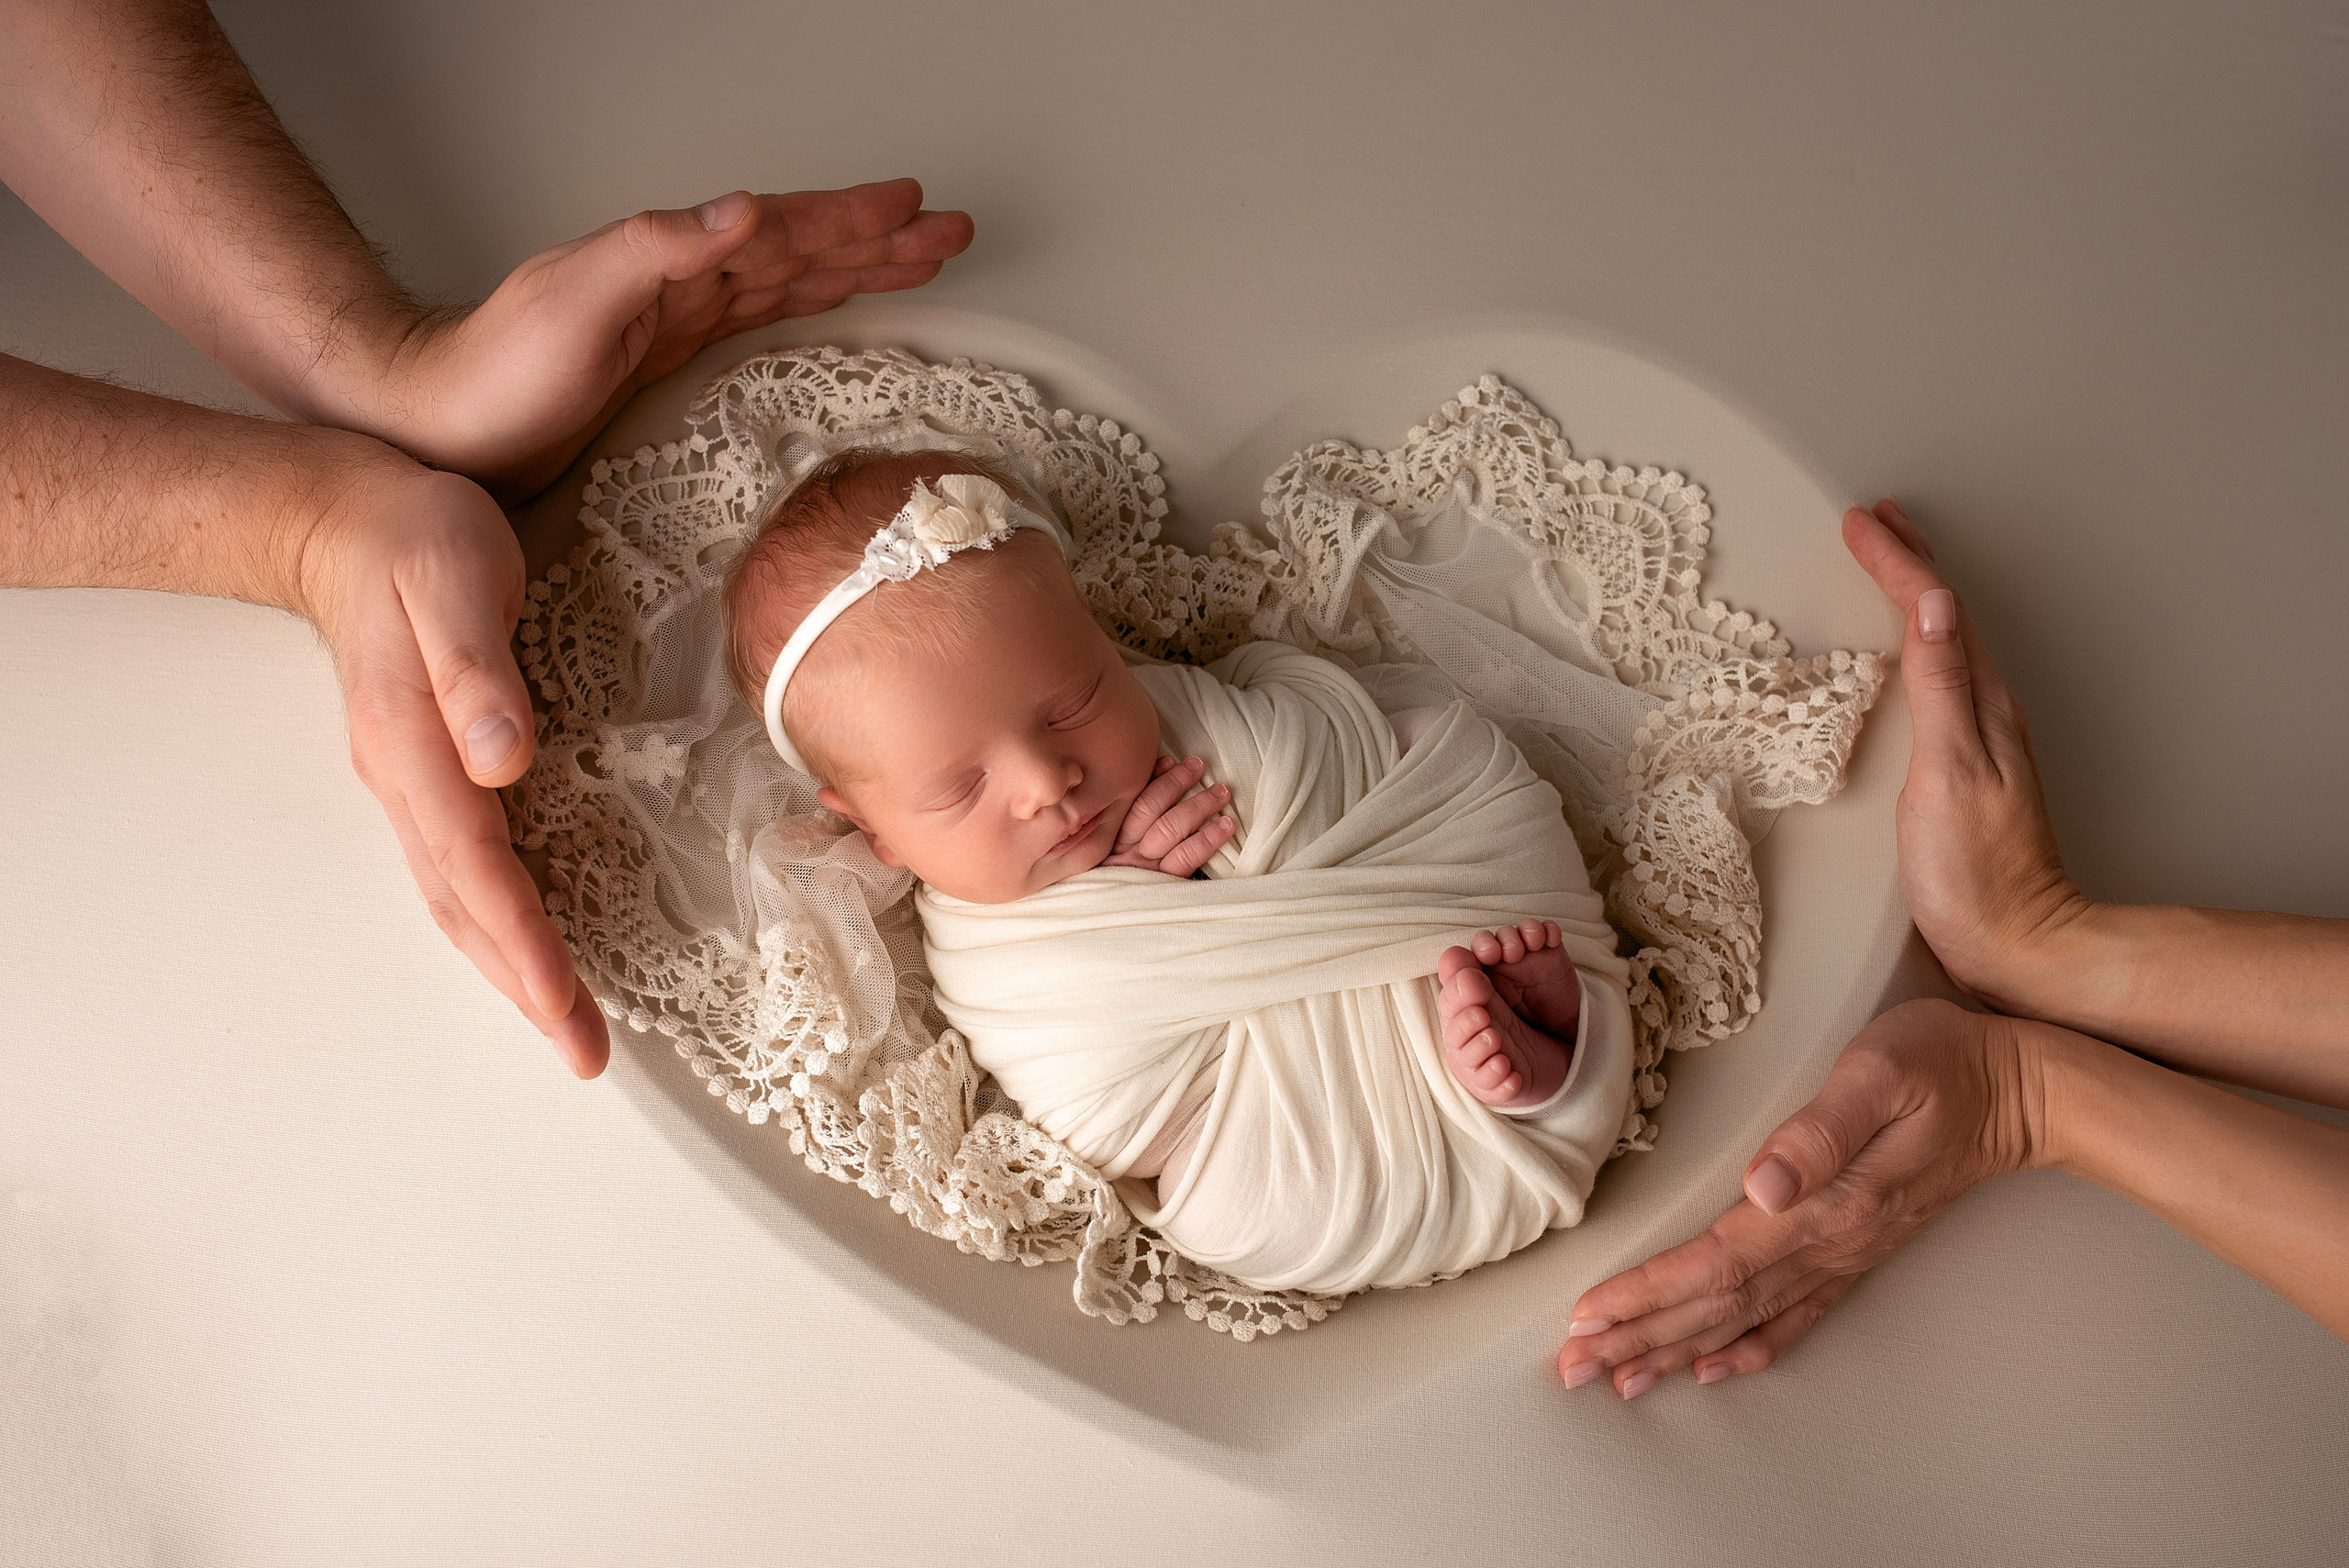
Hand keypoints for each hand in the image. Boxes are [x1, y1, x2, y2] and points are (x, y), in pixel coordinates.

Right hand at [298, 459, 609, 1076]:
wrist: (344, 518)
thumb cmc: (415, 540)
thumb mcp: (456, 580)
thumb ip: (477, 670)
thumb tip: (505, 758)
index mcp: (415, 746)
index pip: (476, 868)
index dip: (523, 942)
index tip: (566, 1004)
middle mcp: (408, 781)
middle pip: (466, 909)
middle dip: (525, 987)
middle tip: (583, 1055)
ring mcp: (414, 782)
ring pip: (460, 899)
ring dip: (510, 967)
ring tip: (565, 1024)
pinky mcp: (432, 771)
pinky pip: (464, 870)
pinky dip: (497, 923)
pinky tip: (528, 946)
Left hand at [375, 180, 973, 499]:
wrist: (435, 425)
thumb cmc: (491, 368)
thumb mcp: (575, 293)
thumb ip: (660, 247)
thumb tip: (744, 210)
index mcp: (671, 260)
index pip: (786, 232)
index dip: (855, 221)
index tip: (918, 211)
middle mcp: (678, 283)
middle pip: (802, 251)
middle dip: (879, 240)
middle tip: (946, 233)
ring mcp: (672, 321)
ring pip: (787, 281)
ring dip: (853, 268)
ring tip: (914, 259)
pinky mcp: (660, 362)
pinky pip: (756, 320)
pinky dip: (802, 304)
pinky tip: (821, 302)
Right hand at [1101, 755, 1235, 876]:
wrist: (1096, 928)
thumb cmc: (1102, 888)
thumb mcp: (1097, 857)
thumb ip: (1117, 829)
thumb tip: (1152, 786)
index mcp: (1106, 839)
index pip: (1129, 800)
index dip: (1152, 779)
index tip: (1169, 760)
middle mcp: (1122, 851)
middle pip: (1151, 808)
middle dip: (1178, 784)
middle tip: (1200, 766)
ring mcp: (1142, 870)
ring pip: (1171, 829)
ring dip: (1198, 806)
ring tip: (1221, 792)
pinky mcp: (1160, 888)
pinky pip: (1185, 860)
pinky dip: (1206, 840)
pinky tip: (1224, 826)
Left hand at [1558, 999, 2038, 1395]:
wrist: (2018, 1090)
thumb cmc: (1942, 1064)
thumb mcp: (1879, 1073)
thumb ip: (1820, 1130)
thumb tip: (1763, 1182)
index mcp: (1824, 1204)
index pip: (1717, 1262)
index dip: (1650, 1292)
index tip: (1591, 1315)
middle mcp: (1830, 1242)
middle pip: (1717, 1304)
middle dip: (1640, 1336)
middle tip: (1574, 1366)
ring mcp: (1846, 1253)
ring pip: (1745, 1317)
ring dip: (1677, 1348)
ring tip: (1620, 1377)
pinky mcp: (1858, 1249)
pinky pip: (1795, 1315)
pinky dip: (1749, 1347)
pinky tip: (1715, 1367)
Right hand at [1843, 499, 2086, 1010]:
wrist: (2018, 944)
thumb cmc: (1976, 873)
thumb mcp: (1949, 772)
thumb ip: (1940, 688)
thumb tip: (1932, 604)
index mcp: (1982, 703)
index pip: (1933, 610)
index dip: (1894, 561)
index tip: (1859, 521)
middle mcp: (1987, 711)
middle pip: (1945, 615)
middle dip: (1909, 562)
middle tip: (1878, 521)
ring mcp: (1979, 738)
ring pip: (1945, 643)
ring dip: (1914, 597)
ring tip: (1890, 566)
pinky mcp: (1965, 767)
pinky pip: (1940, 681)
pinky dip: (1916, 647)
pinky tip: (1904, 656)